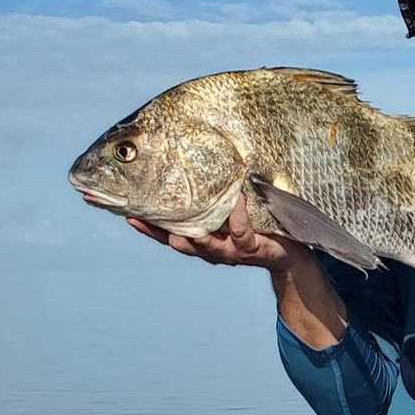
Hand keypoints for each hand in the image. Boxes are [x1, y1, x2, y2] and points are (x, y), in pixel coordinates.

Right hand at [125, 193, 310, 270]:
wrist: (289, 252)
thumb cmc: (255, 225)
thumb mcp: (227, 210)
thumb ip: (208, 197)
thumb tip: (189, 162)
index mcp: (197, 238)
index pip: (163, 233)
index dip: (144, 226)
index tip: (124, 213)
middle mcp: (208, 248)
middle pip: (176, 242)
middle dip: (157, 231)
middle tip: (138, 218)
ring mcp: (228, 251)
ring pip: (204, 245)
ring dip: (193, 235)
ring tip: (179, 226)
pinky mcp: (250, 249)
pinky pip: (240, 232)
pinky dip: (237, 215)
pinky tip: (237, 198)